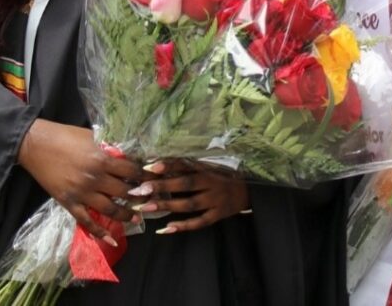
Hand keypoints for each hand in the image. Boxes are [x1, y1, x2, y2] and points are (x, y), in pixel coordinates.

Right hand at [17, 119, 143, 242]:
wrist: (35, 144)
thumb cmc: (64, 136)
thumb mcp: (92, 136)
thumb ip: (109, 148)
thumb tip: (127, 155)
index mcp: (102, 159)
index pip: (132, 171)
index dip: (145, 176)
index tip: (156, 179)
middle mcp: (94, 179)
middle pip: (124, 193)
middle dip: (139, 197)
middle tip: (150, 200)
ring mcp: (81, 193)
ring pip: (110, 210)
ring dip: (125, 215)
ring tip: (137, 218)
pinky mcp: (68, 203)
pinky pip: (86, 221)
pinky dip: (99, 232)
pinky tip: (111, 239)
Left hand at [127, 160, 249, 233]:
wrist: (250, 189)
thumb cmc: (224, 175)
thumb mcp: (211, 165)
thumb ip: (190, 165)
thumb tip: (162, 164)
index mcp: (209, 167)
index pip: (186, 165)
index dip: (168, 165)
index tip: (149, 167)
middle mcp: (212, 183)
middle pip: (185, 184)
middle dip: (162, 186)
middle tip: (141, 189)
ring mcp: (216, 200)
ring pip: (190, 204)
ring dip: (167, 206)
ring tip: (146, 208)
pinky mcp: (218, 215)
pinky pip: (199, 222)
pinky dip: (183, 226)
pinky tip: (166, 228)